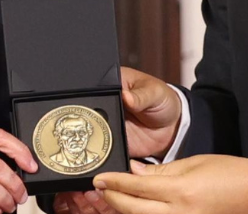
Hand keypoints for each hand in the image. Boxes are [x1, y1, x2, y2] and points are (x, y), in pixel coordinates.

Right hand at [52, 67, 180, 213]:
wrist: (172, 127)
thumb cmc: (162, 101)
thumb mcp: (154, 93)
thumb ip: (141, 95)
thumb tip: (127, 96)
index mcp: (111, 86)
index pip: (91, 91)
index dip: (84, 98)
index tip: (81, 107)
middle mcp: (104, 106)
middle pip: (84, 114)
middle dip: (79, 123)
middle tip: (75, 131)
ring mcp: (106, 126)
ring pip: (88, 134)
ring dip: (85, 141)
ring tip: (77, 148)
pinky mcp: (111, 145)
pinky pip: (101, 151)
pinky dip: (98, 157)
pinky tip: (94, 161)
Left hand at [93, 156, 247, 213]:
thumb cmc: (229, 174)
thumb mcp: (193, 164)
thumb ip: (160, 171)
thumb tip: (133, 172)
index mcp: (180, 192)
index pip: (136, 187)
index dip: (114, 182)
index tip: (99, 178)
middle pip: (133, 210)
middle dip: (113, 199)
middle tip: (102, 188)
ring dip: (125, 211)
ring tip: (115, 199)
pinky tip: (137, 209)